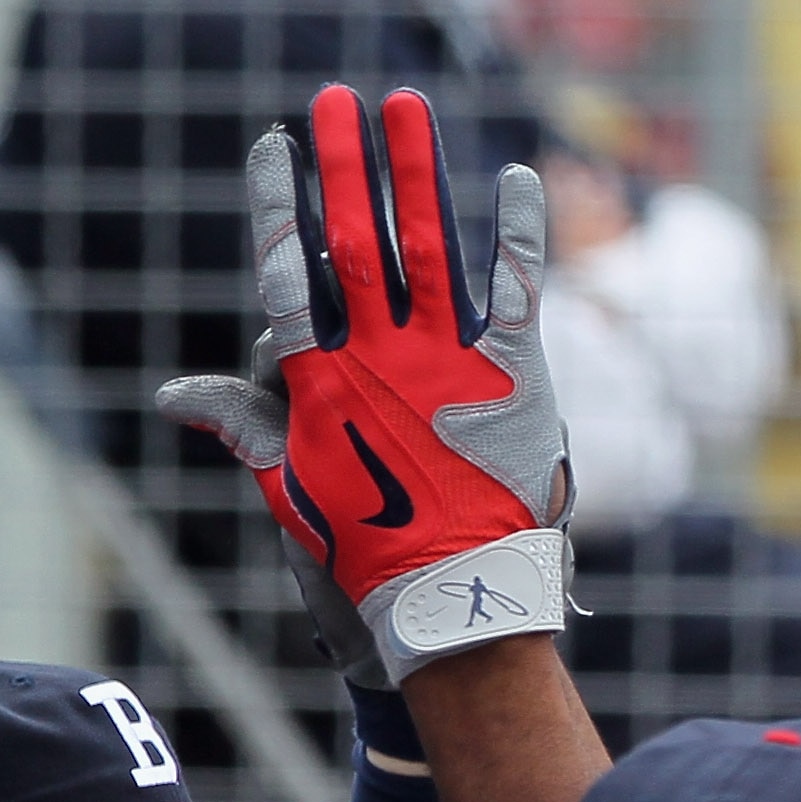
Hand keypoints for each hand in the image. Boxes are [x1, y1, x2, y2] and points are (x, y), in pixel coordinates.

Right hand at [157, 85, 571, 684]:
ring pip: (426, 246)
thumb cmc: (366, 549)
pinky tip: (520, 175)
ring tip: (408, 108)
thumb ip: (244, 425)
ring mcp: (448, 364)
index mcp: (321, 380)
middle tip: (339, 100)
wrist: (452, 600)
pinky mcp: (514, 379)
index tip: (277, 148)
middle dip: (347, 166)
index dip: (281, 204)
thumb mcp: (292, 485)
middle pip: (355, 240)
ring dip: (416, 172)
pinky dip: (516, 230)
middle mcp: (381, 359)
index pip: (289, 271)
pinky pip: (516, 288)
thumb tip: (178, 394)